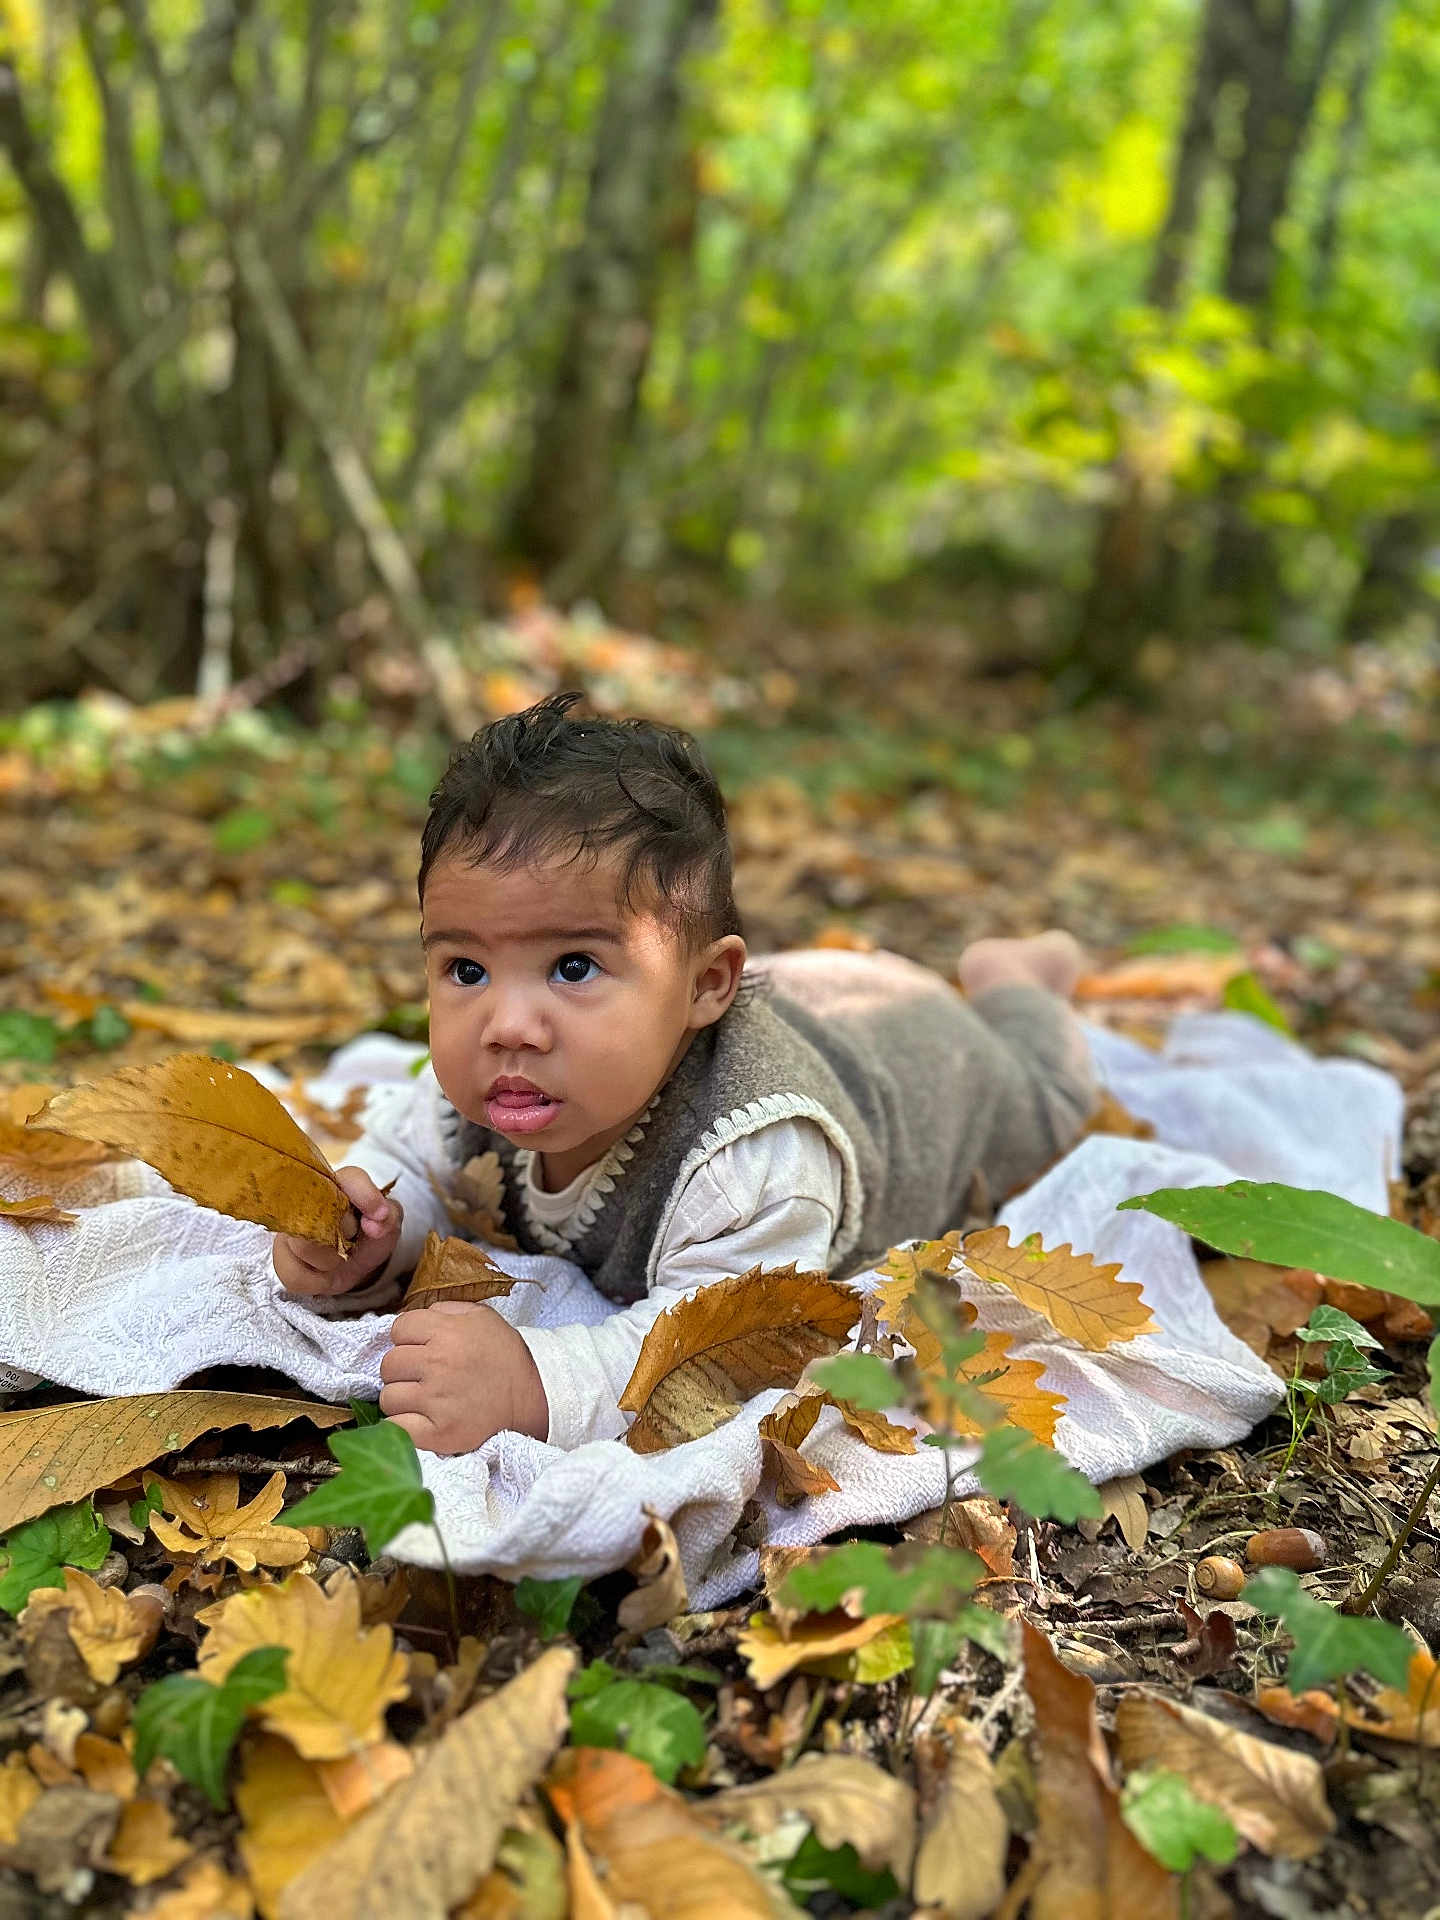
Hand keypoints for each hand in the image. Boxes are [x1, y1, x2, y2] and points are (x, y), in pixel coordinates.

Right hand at [272, 1165, 402, 1296]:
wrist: (355, 1257)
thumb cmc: (370, 1232)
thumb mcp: (389, 1222)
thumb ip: (389, 1217)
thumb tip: (376, 1222)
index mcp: (340, 1182)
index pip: (351, 1178)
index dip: (365, 1195)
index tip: (381, 1215)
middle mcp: (306, 1198)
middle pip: (319, 1216)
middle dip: (343, 1237)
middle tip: (352, 1241)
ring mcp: (288, 1228)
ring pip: (303, 1247)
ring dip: (330, 1261)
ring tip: (339, 1256)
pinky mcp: (280, 1256)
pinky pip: (295, 1276)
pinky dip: (316, 1282)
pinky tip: (324, 1272)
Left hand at [379, 1302, 548, 1452]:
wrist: (534, 1396)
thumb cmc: (504, 1355)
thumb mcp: (481, 1317)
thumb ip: (444, 1310)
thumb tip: (413, 1320)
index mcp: (446, 1332)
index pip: (398, 1329)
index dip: (408, 1338)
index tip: (422, 1348)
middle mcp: (438, 1363)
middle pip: (388, 1364)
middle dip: (403, 1369)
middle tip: (423, 1376)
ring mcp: (436, 1401)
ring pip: (388, 1398)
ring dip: (402, 1399)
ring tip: (424, 1400)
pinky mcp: (438, 1433)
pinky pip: (396, 1428)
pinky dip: (401, 1426)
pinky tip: (418, 1422)